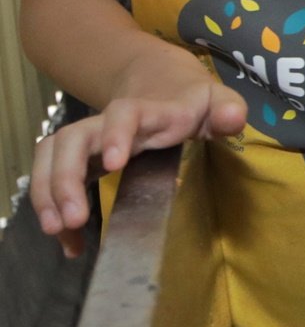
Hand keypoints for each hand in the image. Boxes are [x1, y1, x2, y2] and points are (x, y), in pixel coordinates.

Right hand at [29, 46, 246, 254]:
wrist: (162, 84)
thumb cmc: (192, 101)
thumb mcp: (216, 100)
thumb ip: (228, 109)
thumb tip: (233, 119)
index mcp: (145, 111)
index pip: (123, 114)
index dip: (115, 135)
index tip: (113, 164)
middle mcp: (107, 124)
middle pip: (72, 140)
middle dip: (65, 178)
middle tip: (73, 219)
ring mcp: (89, 141)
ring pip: (52, 156)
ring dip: (48, 194)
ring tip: (58, 231)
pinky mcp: (79, 159)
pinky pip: (53, 178)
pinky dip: (54, 209)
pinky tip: (67, 241)